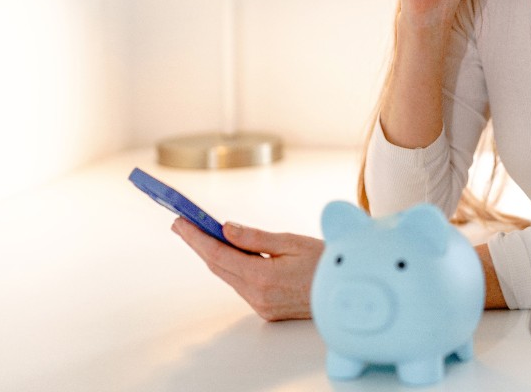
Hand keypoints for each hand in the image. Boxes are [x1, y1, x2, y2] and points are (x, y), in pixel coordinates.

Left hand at [172, 218, 322, 321]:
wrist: (350, 291)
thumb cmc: (327, 263)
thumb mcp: (293, 242)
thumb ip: (256, 238)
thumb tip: (226, 228)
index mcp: (262, 276)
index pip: (218, 254)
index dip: (195, 237)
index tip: (179, 221)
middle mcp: (257, 295)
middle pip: (218, 266)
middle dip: (199, 243)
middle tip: (183, 224)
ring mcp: (261, 305)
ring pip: (229, 276)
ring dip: (215, 255)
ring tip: (202, 234)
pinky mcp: (267, 309)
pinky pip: (242, 285)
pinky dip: (232, 267)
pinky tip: (231, 253)